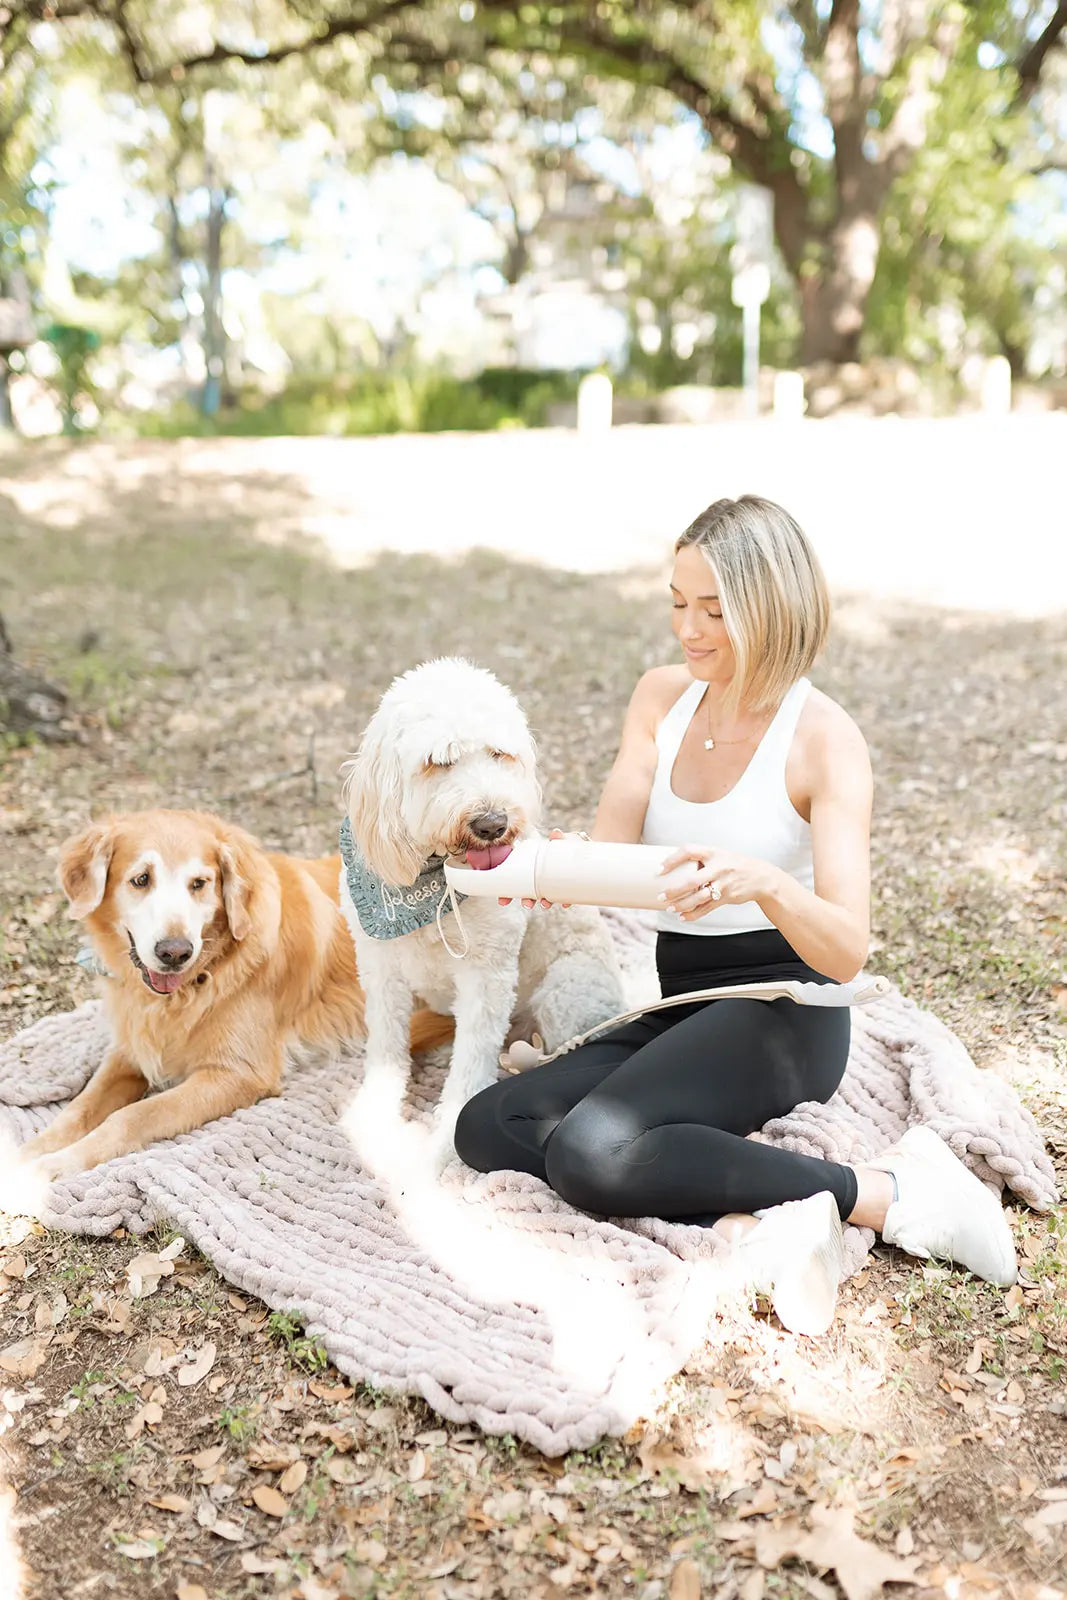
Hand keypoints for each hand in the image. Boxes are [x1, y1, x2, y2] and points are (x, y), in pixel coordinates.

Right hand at [498, 828, 585, 909]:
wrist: (588, 849)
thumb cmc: (569, 843)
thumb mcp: (562, 840)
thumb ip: (558, 838)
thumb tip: (556, 833)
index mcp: (533, 865)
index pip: (516, 878)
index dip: (508, 891)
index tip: (503, 900)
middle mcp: (541, 877)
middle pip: (529, 891)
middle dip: (525, 900)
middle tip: (526, 904)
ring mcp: (553, 884)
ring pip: (545, 897)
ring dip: (544, 902)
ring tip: (545, 904)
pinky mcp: (567, 889)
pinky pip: (564, 897)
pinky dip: (565, 901)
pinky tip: (565, 903)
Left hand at [658, 845, 773, 922]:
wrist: (761, 877)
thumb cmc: (733, 864)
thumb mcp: (720, 855)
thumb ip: (701, 860)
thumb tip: (674, 868)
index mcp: (713, 852)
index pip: (689, 851)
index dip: (672, 859)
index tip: (659, 869)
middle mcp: (718, 867)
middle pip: (692, 880)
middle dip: (674, 890)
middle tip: (661, 896)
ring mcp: (723, 883)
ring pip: (699, 897)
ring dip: (683, 905)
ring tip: (670, 909)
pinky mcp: (727, 897)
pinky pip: (707, 908)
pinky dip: (694, 914)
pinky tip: (683, 917)